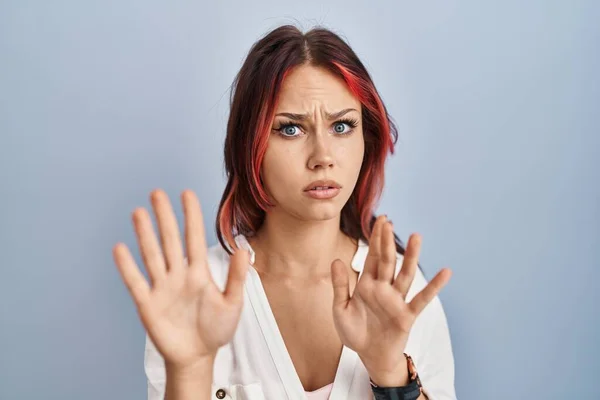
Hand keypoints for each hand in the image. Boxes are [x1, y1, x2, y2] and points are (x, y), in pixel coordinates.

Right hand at [113, 189, 249, 371]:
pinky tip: (121, 248)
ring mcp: (162, 288)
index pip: (193, 238)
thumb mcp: (232, 303)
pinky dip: (128, 266)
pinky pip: (136, 282)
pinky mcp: (148, 304)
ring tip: (139, 212)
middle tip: (157, 193)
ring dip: (145, 235)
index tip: (186, 194)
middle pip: (170, 240)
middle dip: (164, 217)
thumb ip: (236, 277)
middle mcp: (178, 275)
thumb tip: (243, 250)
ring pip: (152, 255)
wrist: (198, 356)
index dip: (191, 216)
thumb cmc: (216, 329)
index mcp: (199, 272)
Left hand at [330, 215, 451, 382]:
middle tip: (389, 221)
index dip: (375, 239)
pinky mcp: (407, 315)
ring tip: (416, 237)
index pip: (372, 257)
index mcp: (367, 285)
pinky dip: (434, 286)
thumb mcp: (340, 309)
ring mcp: (396, 300)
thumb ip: (339, 285)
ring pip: (405, 274)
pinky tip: (445, 272)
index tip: (380, 220)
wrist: (369, 356)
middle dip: (387, 242)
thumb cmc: (354, 333)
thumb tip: (336, 260)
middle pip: (386, 261)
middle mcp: (384, 288)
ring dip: (410, 257)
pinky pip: (422, 299)